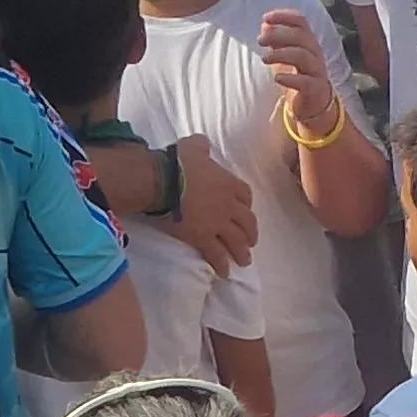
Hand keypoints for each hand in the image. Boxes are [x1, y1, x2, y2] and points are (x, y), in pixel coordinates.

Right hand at [166, 136, 259, 269]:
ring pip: (236, 241)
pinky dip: (222, 264)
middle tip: (251, 241)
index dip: (248, 205)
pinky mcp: (203, 237)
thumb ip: (202, 146)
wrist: (164, 182)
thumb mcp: (193, 146)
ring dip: (242, 252)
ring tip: (245, 261)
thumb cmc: (177, 163)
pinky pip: (216, 254)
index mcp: (228, 183)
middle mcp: (228, 205)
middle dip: (251, 233)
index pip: (246, 196)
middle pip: (247, 221)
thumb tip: (203, 144)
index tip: (246, 211)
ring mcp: (217, 223)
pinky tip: (224, 272)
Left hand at [255, 8, 343, 130]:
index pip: (300, 21)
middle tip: (260, 40)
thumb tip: (265, 25)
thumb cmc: (297, 74)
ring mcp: (316, 70)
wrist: (312, 103)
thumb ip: (276, 40)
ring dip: (281, 54)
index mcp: (308, 41)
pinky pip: (305, 81)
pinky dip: (290, 78)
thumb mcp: (284, 55)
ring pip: (302, 56)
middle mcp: (315, 52)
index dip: (283, 16)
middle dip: (278, 35)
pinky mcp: (315, 87)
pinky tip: (277, 78)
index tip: (265, 18)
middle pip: (300, 36)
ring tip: (264, 59)